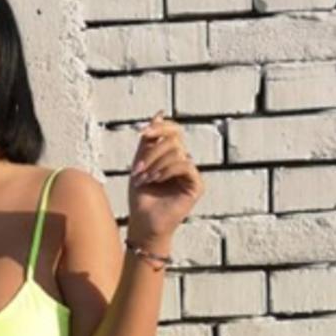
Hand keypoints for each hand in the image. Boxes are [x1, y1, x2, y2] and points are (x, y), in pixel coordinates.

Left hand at [127, 110, 204, 242]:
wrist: (143, 222)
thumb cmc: (140, 196)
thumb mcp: (139, 164)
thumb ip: (148, 141)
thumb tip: (159, 113)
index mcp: (170, 155)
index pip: (173, 131)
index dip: (160, 127)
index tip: (143, 132)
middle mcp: (183, 161)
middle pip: (173, 139)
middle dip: (152, 152)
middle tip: (138, 169)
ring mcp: (191, 173)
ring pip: (177, 152)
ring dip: (156, 164)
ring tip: (145, 179)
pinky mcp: (197, 185)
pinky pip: (185, 165)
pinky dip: (167, 171)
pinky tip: (156, 181)